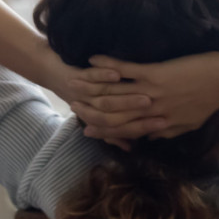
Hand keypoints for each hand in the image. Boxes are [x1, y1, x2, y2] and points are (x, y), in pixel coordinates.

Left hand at [38, 47, 156, 123]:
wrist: (53, 74)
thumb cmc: (80, 92)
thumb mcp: (98, 112)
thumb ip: (116, 132)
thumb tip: (131, 146)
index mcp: (104, 117)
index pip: (128, 127)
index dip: (146, 126)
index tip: (165, 124)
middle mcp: (94, 109)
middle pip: (119, 115)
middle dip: (140, 110)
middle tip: (158, 109)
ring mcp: (86, 93)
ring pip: (106, 97)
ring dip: (124, 95)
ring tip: (144, 89)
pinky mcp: (77, 77)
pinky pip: (91, 77)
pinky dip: (104, 73)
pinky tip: (116, 71)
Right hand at [68, 52, 218, 139]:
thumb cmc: (210, 101)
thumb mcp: (189, 123)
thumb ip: (168, 131)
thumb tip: (151, 137)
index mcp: (158, 123)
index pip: (125, 130)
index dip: (104, 131)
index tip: (88, 129)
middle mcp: (150, 110)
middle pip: (113, 114)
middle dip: (91, 110)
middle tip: (72, 105)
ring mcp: (151, 91)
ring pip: (114, 94)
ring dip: (92, 87)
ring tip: (75, 81)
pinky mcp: (155, 73)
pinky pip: (125, 69)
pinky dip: (107, 65)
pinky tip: (92, 59)